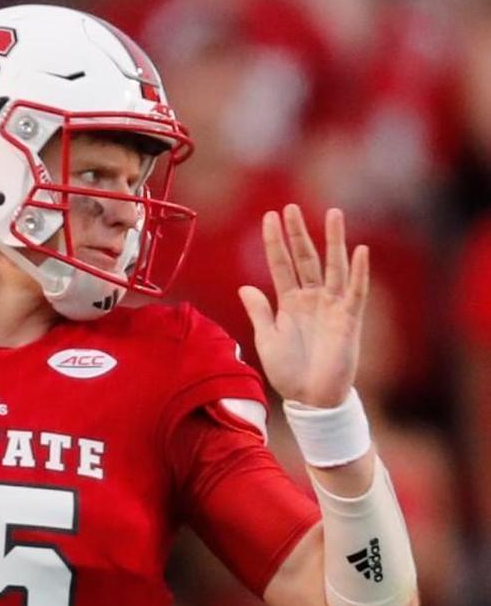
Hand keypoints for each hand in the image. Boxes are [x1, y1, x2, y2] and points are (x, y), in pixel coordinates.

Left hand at [238, 204, 368, 407]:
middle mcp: (311, 298)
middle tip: (291, 207)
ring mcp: (332, 306)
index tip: (269, 216)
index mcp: (289, 302)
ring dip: (334, 241)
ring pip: (333, 266)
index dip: (274, 241)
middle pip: (305, 258)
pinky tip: (360, 250)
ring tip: (333, 213)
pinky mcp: (349, 319)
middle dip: (298, 233)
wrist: (310, 398)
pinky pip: (355, 291)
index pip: (281, 264)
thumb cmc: (288, 371)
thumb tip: (245, 287)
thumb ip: (259, 312)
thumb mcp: (267, 339)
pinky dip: (358, 271)